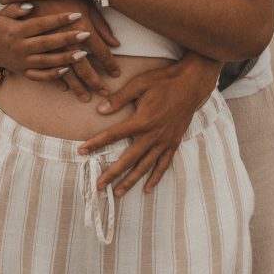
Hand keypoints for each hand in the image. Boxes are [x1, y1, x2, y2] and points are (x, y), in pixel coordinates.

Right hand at [0, 3, 94, 78]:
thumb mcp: (4, 13)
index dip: (58, 19)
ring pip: (46, 62)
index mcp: (17, 30)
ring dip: (65, 59)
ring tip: (83, 54)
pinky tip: (68, 70)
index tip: (76, 14)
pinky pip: (40, 76)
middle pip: (46, 44)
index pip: (40, 24)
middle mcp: (20, 47)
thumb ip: (16, 7)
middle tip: (86, 34)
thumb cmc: (3, 26)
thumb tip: (31, 5)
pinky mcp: (25, 73)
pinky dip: (53, 75)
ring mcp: (23, 62)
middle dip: (67, 39)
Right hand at [28, 0, 121, 101]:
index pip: (100, 51)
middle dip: (95, 81)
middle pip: (83, 66)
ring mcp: (49, 48)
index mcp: (80, 27)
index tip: (116, 73)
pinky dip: (56, 80)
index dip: (109, 63)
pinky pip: (45, 71)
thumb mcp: (85, 3)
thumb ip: (101, 24)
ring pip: (66, 73)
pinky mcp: (34, 50)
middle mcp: (65, 41)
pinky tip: (65, 88)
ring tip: (87, 98)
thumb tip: (116, 43)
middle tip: (105, 93)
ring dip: (77, 86)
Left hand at [78, 56, 220, 196]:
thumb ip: (120, 98)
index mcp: (142, 120)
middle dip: (112, 173)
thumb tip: (100, 109)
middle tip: (99, 185)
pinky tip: (147, 188)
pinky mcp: (173, 143)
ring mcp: (164, 141)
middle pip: (128, 158)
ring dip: (131, 181)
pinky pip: (163, 165)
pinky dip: (155, 177)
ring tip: (118, 192)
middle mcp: (152, 135)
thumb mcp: (140, 84)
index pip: (114, 134)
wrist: (191, 84)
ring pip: (145, 166)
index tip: (81, 151)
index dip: (96, 143)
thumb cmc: (163, 81)